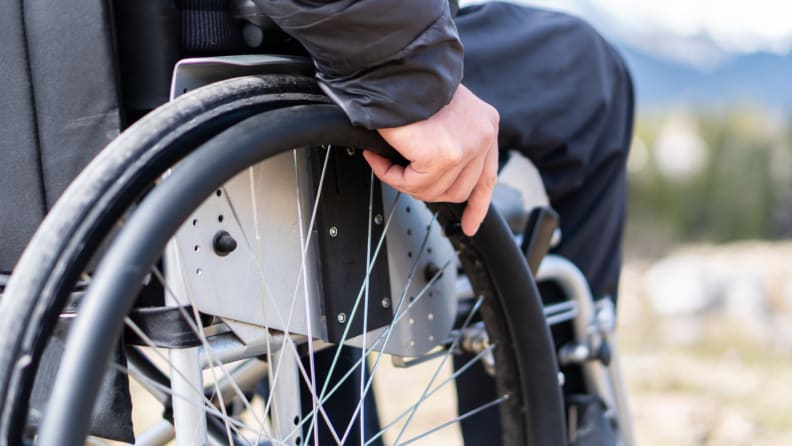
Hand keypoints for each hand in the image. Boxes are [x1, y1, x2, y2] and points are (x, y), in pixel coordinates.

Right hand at [363, 84, 498, 235]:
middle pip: (458, 190)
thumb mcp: (442, 114)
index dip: (478, 205)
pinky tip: (378, 158)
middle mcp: (483, 136)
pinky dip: (391, 175)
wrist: (392, 69)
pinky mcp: (443, 156)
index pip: (487, 177)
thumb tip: (436, 173)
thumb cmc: (407, 84)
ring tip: (385, 160)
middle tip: (399, 175)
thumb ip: (449, 142)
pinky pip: (412, 184)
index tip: (470, 224)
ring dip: (404, 180)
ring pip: (433, 190)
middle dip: (426, 191)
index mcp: (485, 125)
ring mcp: (466, 147)